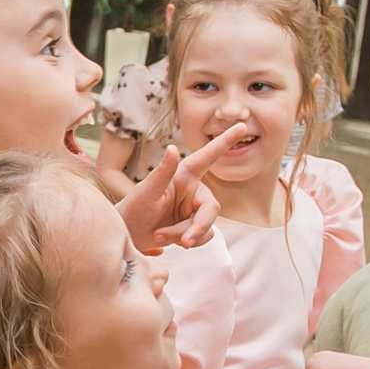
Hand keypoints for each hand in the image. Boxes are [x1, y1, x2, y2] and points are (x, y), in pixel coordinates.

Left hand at [119, 123, 246, 253]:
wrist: (128, 234)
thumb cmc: (133, 209)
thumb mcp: (146, 192)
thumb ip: (162, 172)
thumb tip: (171, 147)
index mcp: (184, 175)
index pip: (208, 157)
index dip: (225, 142)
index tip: (241, 126)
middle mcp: (192, 190)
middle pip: (211, 209)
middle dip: (198, 227)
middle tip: (184, 242)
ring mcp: (193, 209)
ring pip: (206, 226)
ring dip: (186, 235)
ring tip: (159, 235)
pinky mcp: (192, 226)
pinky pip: (202, 236)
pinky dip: (187, 241)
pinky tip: (167, 240)